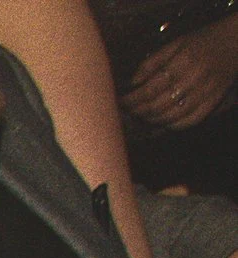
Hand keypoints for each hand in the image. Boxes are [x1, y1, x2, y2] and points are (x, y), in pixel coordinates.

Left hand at [127, 13, 237, 129]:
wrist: (235, 42)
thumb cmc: (201, 42)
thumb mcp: (175, 44)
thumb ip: (151, 62)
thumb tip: (131, 83)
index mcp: (182, 62)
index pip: (149, 90)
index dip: (131, 100)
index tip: (121, 101)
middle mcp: (194, 79)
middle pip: (157, 106)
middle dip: (137, 111)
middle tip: (128, 111)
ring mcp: (205, 92)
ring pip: (171, 116)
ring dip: (151, 120)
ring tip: (141, 116)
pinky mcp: (214, 101)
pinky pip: (189, 121)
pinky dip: (172, 125)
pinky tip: (161, 121)